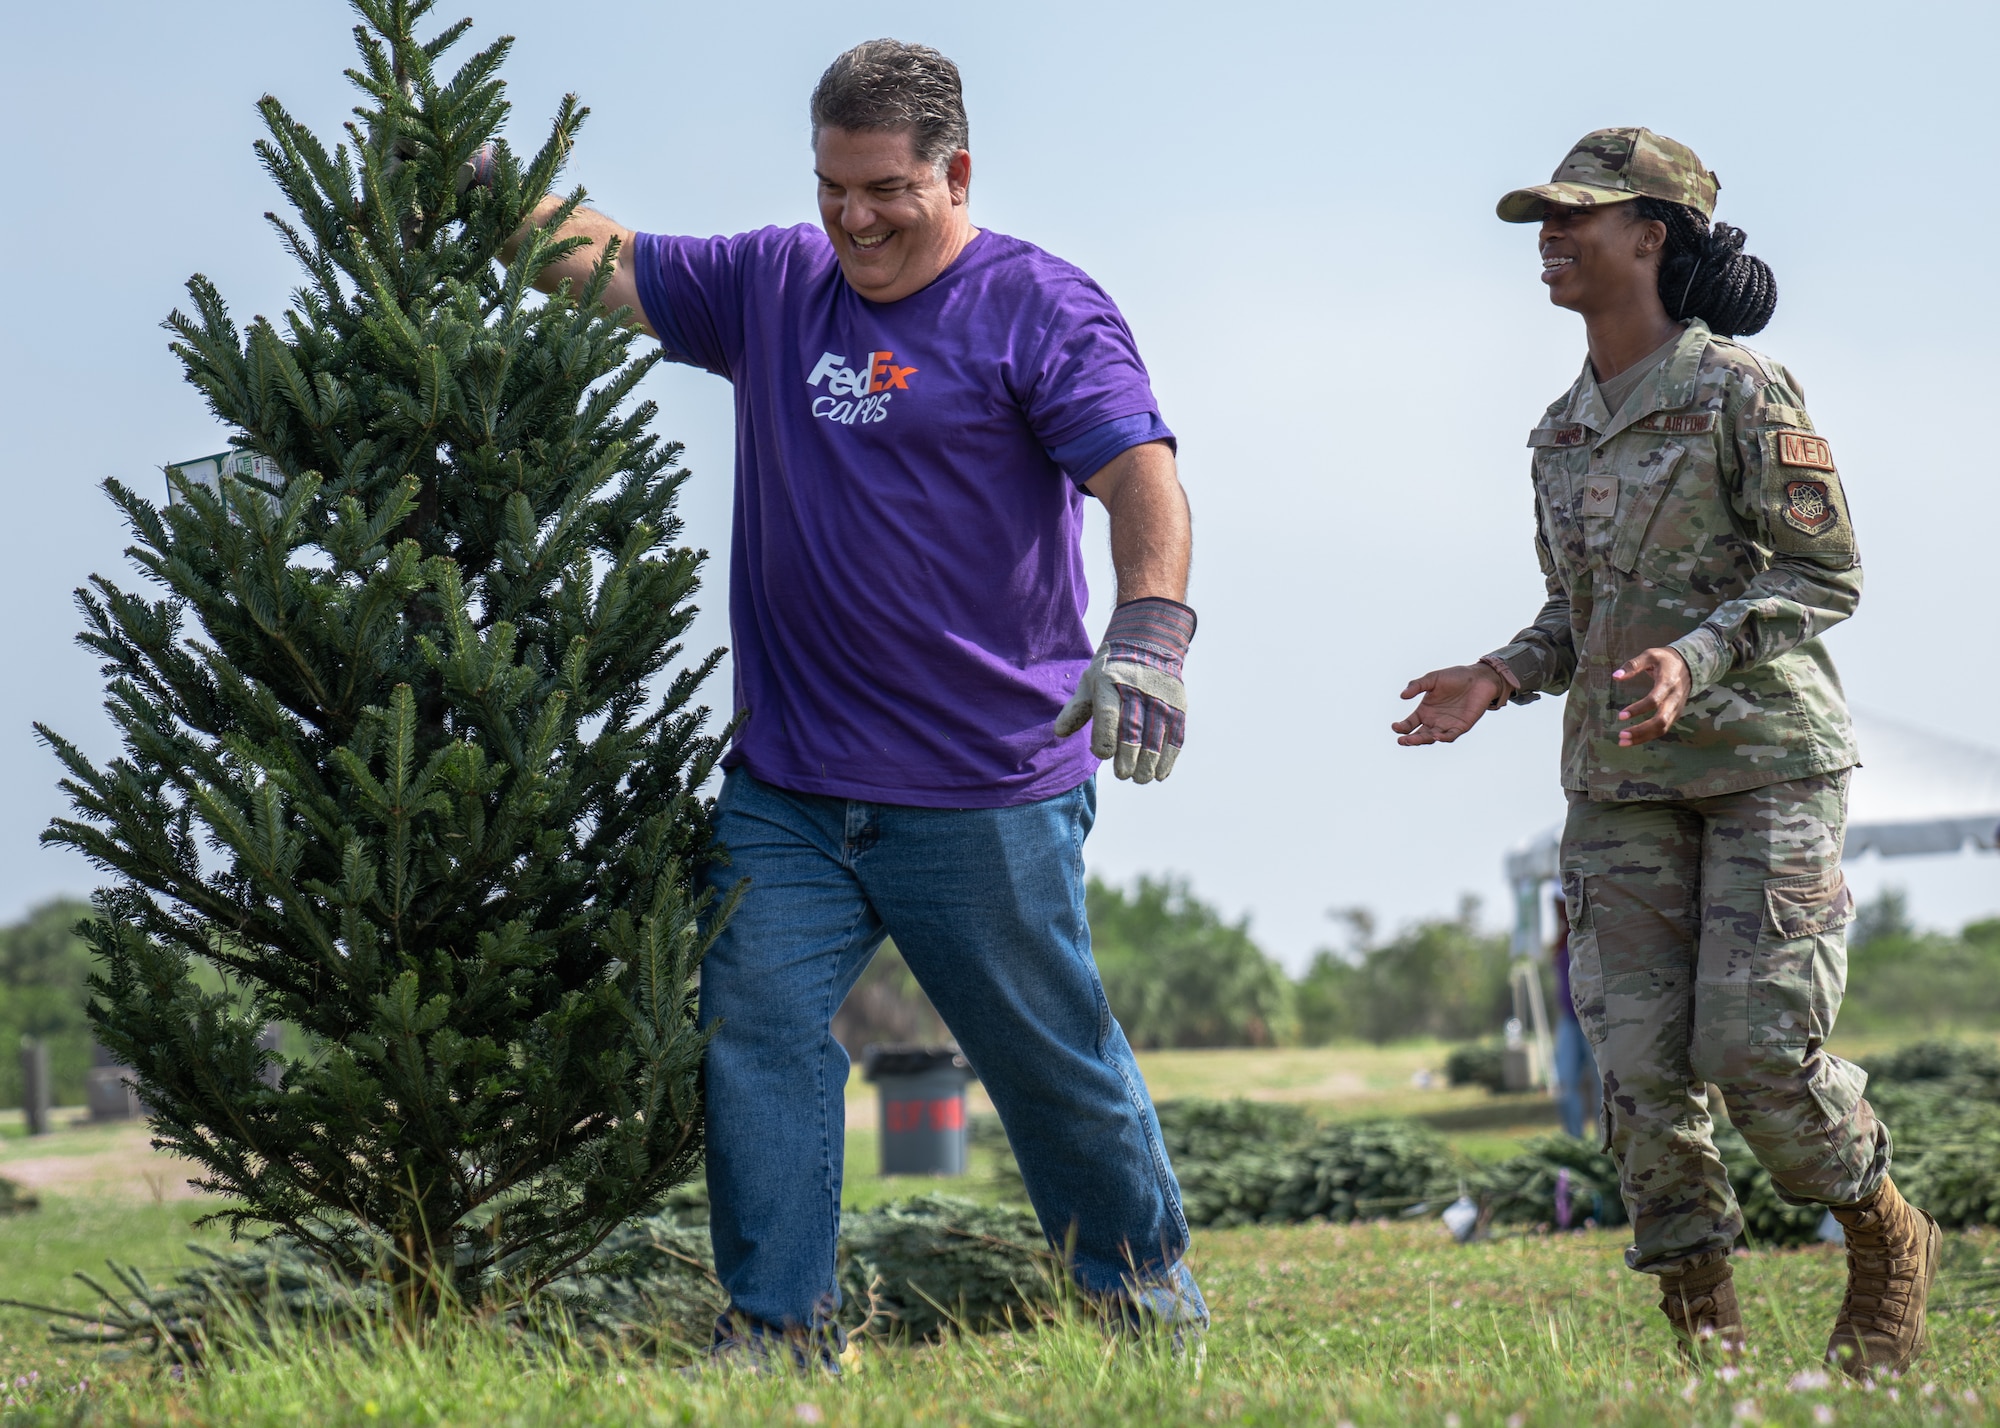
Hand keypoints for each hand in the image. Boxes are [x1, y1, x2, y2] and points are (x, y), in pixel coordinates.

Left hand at [1054, 598, 1193, 784]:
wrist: (1148, 646)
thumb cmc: (1111, 672)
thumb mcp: (1090, 682)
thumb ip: (1076, 709)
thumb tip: (1059, 733)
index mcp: (1110, 682)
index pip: (1108, 714)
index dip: (1105, 738)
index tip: (1103, 754)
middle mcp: (1138, 689)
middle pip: (1134, 729)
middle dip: (1128, 756)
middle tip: (1123, 775)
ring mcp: (1161, 698)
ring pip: (1156, 736)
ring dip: (1149, 763)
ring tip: (1140, 779)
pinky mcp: (1178, 706)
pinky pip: (1175, 736)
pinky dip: (1169, 757)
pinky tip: (1160, 774)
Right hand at [1392, 665, 1506, 745]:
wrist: (1478, 678)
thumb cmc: (1455, 677)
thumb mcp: (1432, 679)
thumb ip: (1417, 685)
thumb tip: (1402, 696)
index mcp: (1424, 711)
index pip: (1409, 724)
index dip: (1401, 727)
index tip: (1395, 726)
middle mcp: (1434, 721)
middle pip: (1419, 735)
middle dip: (1410, 739)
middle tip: (1402, 740)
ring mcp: (1447, 725)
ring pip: (1432, 738)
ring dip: (1422, 740)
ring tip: (1414, 739)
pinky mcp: (1461, 727)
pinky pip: (1450, 736)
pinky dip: (1443, 737)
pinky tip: (1436, 736)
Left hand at [1612, 647, 1690, 745]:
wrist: (1690, 664)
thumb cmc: (1665, 659)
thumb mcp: (1650, 655)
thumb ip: (1633, 665)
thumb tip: (1615, 676)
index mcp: (1668, 683)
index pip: (1654, 700)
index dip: (1637, 709)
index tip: (1620, 716)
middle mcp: (1674, 698)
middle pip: (1660, 720)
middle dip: (1641, 730)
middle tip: (1621, 735)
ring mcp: (1677, 708)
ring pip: (1662, 728)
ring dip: (1643, 737)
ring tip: (1623, 742)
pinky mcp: (1676, 713)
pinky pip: (1663, 728)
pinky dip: (1649, 736)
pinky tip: (1634, 739)